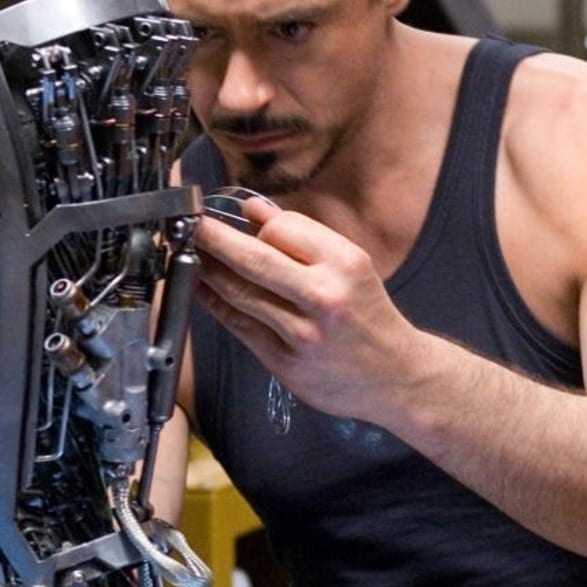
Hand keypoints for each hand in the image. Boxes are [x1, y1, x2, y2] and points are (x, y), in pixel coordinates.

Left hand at [193, 197, 424, 423]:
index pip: (282, 228)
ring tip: (191, 254)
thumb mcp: (351, 267)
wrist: (395, 376)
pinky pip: (240, 325)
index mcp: (345, 263)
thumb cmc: (368, 316)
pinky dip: (216, 304)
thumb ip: (302, 239)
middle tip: (191, 224)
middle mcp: (325, 296)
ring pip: (240, 293)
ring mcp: (303, 333)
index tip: (231, 214)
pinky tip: (203, 289)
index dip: (255, 223)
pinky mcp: (286, 362)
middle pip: (254, 259)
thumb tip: (252, 211)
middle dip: (214, 238)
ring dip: (208, 270)